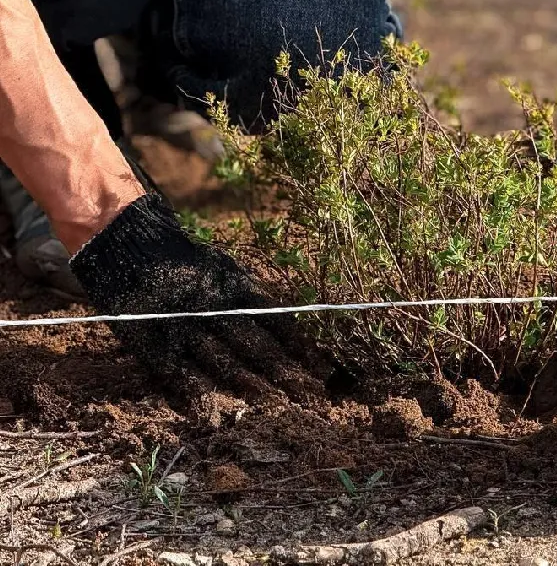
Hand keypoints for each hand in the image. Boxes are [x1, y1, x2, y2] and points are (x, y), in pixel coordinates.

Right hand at [69, 194, 326, 406]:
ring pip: (226, 362)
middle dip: (287, 373)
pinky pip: (178, 372)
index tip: (323, 369)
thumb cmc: (188, 262)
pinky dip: (196, 393)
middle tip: (313, 395)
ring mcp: (185, 327)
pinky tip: (213, 414)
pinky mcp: (154, 343)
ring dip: (255, 386)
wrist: (131, 246)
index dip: (301, 348)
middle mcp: (216, 308)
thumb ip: (252, 297)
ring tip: (281, 405)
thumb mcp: (226, 270)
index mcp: (236, 289)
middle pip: (258, 346)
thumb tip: (288, 323)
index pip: (277, 322)